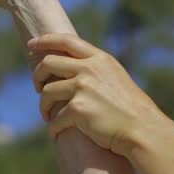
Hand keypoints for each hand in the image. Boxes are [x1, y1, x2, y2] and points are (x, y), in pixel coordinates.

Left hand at [29, 34, 167, 157]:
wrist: (142, 129)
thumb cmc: (131, 108)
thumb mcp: (115, 78)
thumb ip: (94, 70)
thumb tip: (70, 69)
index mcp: (100, 59)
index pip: (66, 40)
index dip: (45, 40)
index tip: (31, 44)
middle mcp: (89, 69)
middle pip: (48, 63)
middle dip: (38, 76)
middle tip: (38, 88)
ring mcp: (82, 88)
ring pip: (47, 93)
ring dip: (44, 106)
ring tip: (47, 115)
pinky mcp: (78, 110)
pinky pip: (55, 119)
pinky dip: (53, 128)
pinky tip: (56, 133)